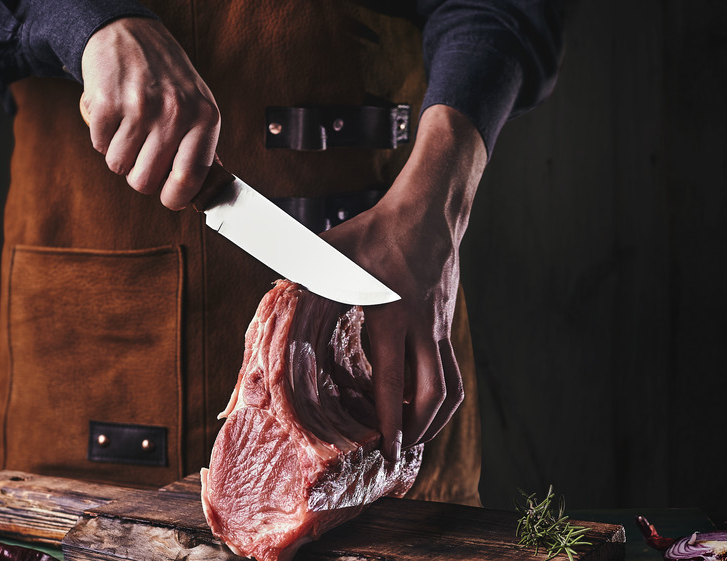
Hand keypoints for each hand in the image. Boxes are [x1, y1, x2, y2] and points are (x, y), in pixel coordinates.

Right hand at [80, 17, 219, 208]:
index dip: (174, 198)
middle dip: (138, 174)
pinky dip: (103, 137)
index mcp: (204, 118)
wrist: (129, 33)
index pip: (189, 179)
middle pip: (145, 181)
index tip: (168, 199)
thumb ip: (200, 146)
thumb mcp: (198, 104)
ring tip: (129, 128)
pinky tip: (115, 115)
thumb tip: (201, 192)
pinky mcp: (107, 103)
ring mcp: (140, 107)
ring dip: (119, 154)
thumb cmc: (167, 76)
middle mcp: (175, 113)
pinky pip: (99, 146)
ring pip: (119, 166)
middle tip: (142, 153)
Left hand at [320, 105, 486, 460]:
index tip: (388, 449)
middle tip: (401, 452)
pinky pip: (451, 370)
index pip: (393, 379)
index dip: (391, 419)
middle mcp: (423, 327)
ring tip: (416, 437)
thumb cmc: (376, 231)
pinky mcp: (448, 324)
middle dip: (420, 430)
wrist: (428, 211)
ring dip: (437, 419)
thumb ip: (304, 277)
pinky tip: (420, 403)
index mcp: (392, 314)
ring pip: (452, 387)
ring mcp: (441, 326)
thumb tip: (274, 296)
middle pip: (435, 393)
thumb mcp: (333, 252)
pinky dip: (440, 395)